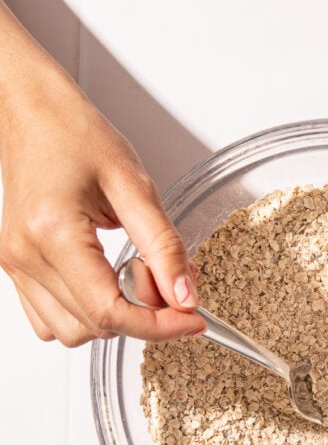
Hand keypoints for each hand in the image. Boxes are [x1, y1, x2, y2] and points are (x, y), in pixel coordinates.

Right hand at [0, 66, 205, 345]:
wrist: (32, 111)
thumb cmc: (75, 134)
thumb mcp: (134, 185)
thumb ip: (164, 246)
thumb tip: (185, 295)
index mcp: (52, 233)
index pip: (110, 311)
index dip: (159, 326)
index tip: (192, 319)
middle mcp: (26, 256)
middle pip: (95, 326)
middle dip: (143, 315)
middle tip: (169, 280)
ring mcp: (16, 265)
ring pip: (72, 332)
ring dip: (114, 319)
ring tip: (136, 275)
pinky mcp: (16, 267)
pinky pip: (51, 319)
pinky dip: (86, 314)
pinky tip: (108, 281)